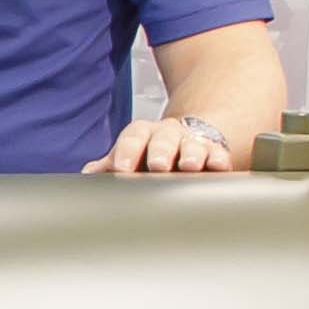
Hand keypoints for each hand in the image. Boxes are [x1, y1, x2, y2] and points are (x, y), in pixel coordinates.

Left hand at [93, 111, 241, 175]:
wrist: (188, 141)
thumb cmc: (153, 153)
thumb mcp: (130, 157)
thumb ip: (110, 165)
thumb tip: (89, 174)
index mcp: (144, 134)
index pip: (134, 136)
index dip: (127, 151)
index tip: (121, 168)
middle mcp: (169, 134)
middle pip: (164, 137)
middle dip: (160, 150)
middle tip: (157, 165)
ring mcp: (193, 142)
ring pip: (193, 144)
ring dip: (191, 154)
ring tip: (189, 166)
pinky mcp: (216, 153)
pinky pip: (219, 154)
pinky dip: (219, 161)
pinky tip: (219, 167)